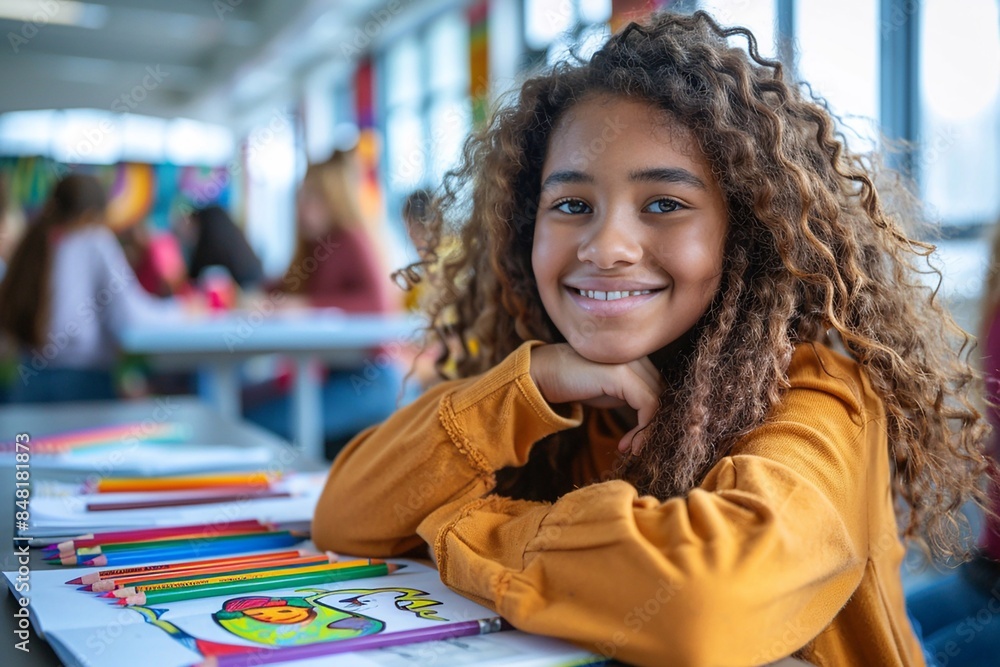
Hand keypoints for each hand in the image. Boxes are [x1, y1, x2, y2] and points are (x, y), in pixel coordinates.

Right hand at [529, 343, 663, 454]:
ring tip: (631, 449)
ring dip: (648, 431)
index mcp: (636, 357)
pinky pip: (648, 405)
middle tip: (636, 449)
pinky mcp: (622, 374)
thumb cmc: (573, 382)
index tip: (638, 441)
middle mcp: (637, 356)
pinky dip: (643, 429)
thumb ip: (630, 395)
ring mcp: (630, 363)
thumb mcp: (607, 390)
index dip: (653, 418)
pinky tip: (627, 445)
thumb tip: (651, 416)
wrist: (541, 374)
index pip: (658, 389)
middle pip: (662, 395)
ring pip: (658, 402)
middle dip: (653, 427)